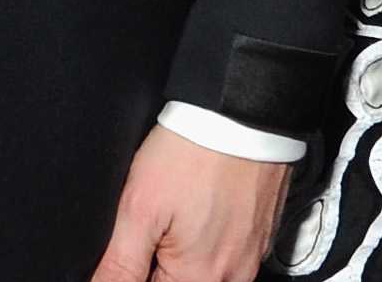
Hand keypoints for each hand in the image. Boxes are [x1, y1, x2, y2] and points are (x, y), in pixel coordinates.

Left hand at [90, 125, 290, 281]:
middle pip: (180, 281)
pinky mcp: (260, 237)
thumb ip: (120, 263)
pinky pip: (229, 255)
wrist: (240, 117)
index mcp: (198, 279)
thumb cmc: (191, 154)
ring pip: (205, 273)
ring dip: (182, 255)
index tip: (135, 243)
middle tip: (155, 222)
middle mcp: (230, 278)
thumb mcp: (140, 207)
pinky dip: (209, 242)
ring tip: (177, 213)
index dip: (131, 271)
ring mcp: (250, 259)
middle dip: (159, 262)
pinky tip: (198, 210)